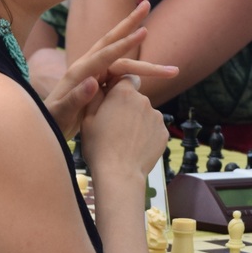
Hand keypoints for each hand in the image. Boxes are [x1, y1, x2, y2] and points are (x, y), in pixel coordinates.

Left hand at [45, 1, 178, 138]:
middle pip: (113, 41)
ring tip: (173, 70)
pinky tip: (153, 79)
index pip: (106, 53)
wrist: (49, 127)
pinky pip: (123, 75)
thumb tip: (94, 82)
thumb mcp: (61, 113)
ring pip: (124, 61)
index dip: (125, 43)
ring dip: (147, 63)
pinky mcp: (101, 81)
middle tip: (147, 3)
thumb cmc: (53, 121)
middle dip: (131, 23)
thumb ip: (75, 98)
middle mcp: (89, 66)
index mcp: (80, 71)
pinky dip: (139, 75)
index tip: (143, 31)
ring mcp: (96, 72)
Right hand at [78, 71, 169, 195]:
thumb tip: (99, 82)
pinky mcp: (164, 132)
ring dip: (137, 121)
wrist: (119, 174)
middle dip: (127, 107)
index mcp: (123, 93)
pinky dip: (146, 134)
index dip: (119, 89)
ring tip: (125, 140)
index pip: (126, 79)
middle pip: (135, 98)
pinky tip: (135, 146)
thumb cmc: (99, 147)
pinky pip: (153, 128)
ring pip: (145, 114)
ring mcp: (156, 116)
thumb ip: (95, 96)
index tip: (112, 101)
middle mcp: (143, 100)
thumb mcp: (87, 119)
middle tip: (115, 126)